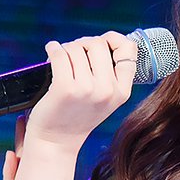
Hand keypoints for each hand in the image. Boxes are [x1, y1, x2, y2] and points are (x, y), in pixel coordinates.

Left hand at [22, 32, 137, 151]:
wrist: (57, 140)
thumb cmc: (78, 114)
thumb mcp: (105, 98)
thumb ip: (110, 74)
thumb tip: (105, 39)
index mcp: (122, 91)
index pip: (129, 50)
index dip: (114, 39)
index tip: (101, 43)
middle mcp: (108, 90)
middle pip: (99, 43)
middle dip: (83, 43)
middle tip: (74, 53)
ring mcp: (87, 89)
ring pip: (76, 47)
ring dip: (66, 48)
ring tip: (61, 59)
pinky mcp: (65, 88)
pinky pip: (59, 54)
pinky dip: (53, 48)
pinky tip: (51, 52)